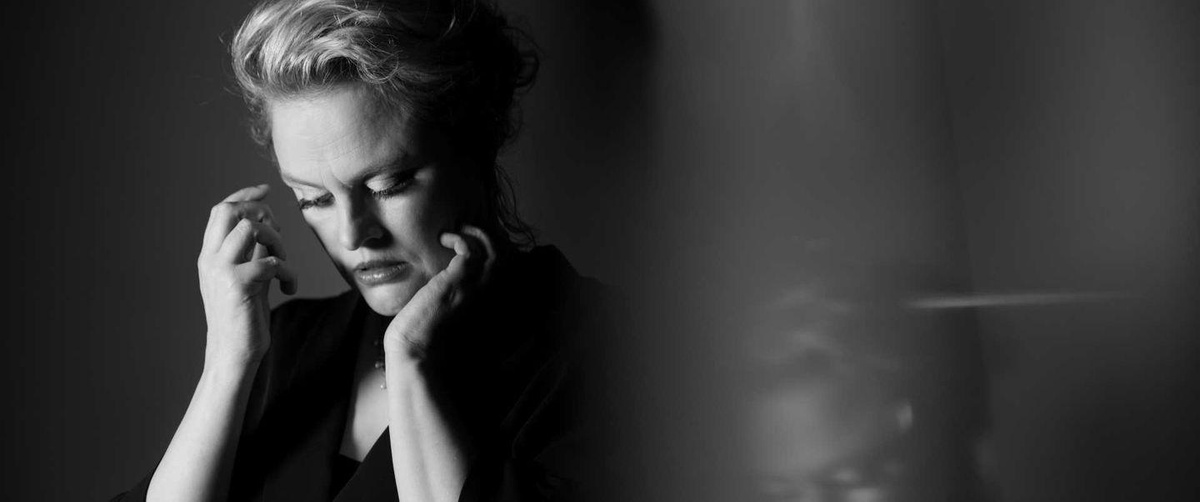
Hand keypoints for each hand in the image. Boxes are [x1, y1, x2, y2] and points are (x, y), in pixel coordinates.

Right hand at [197, 184, 296, 365]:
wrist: (233, 354)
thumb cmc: (244, 318)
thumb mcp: (248, 278)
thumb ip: (253, 252)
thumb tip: (269, 225)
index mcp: (209, 256)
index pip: (220, 211)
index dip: (243, 195)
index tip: (265, 190)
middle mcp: (210, 259)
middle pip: (229, 210)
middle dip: (259, 210)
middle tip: (278, 228)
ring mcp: (221, 271)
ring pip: (252, 229)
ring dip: (277, 241)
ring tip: (283, 264)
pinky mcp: (238, 285)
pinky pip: (272, 261)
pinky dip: (288, 272)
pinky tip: (288, 289)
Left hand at [382, 225, 495, 361]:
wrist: (415, 349)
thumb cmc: (427, 332)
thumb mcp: (449, 307)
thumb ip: (457, 291)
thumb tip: (448, 275)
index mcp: (485, 299)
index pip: (506, 267)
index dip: (497, 248)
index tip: (477, 240)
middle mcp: (485, 293)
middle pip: (506, 256)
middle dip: (490, 237)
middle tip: (469, 230)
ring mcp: (472, 287)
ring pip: (493, 250)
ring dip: (476, 233)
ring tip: (459, 230)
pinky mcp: (455, 282)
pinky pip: (468, 250)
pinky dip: (458, 237)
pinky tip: (444, 238)